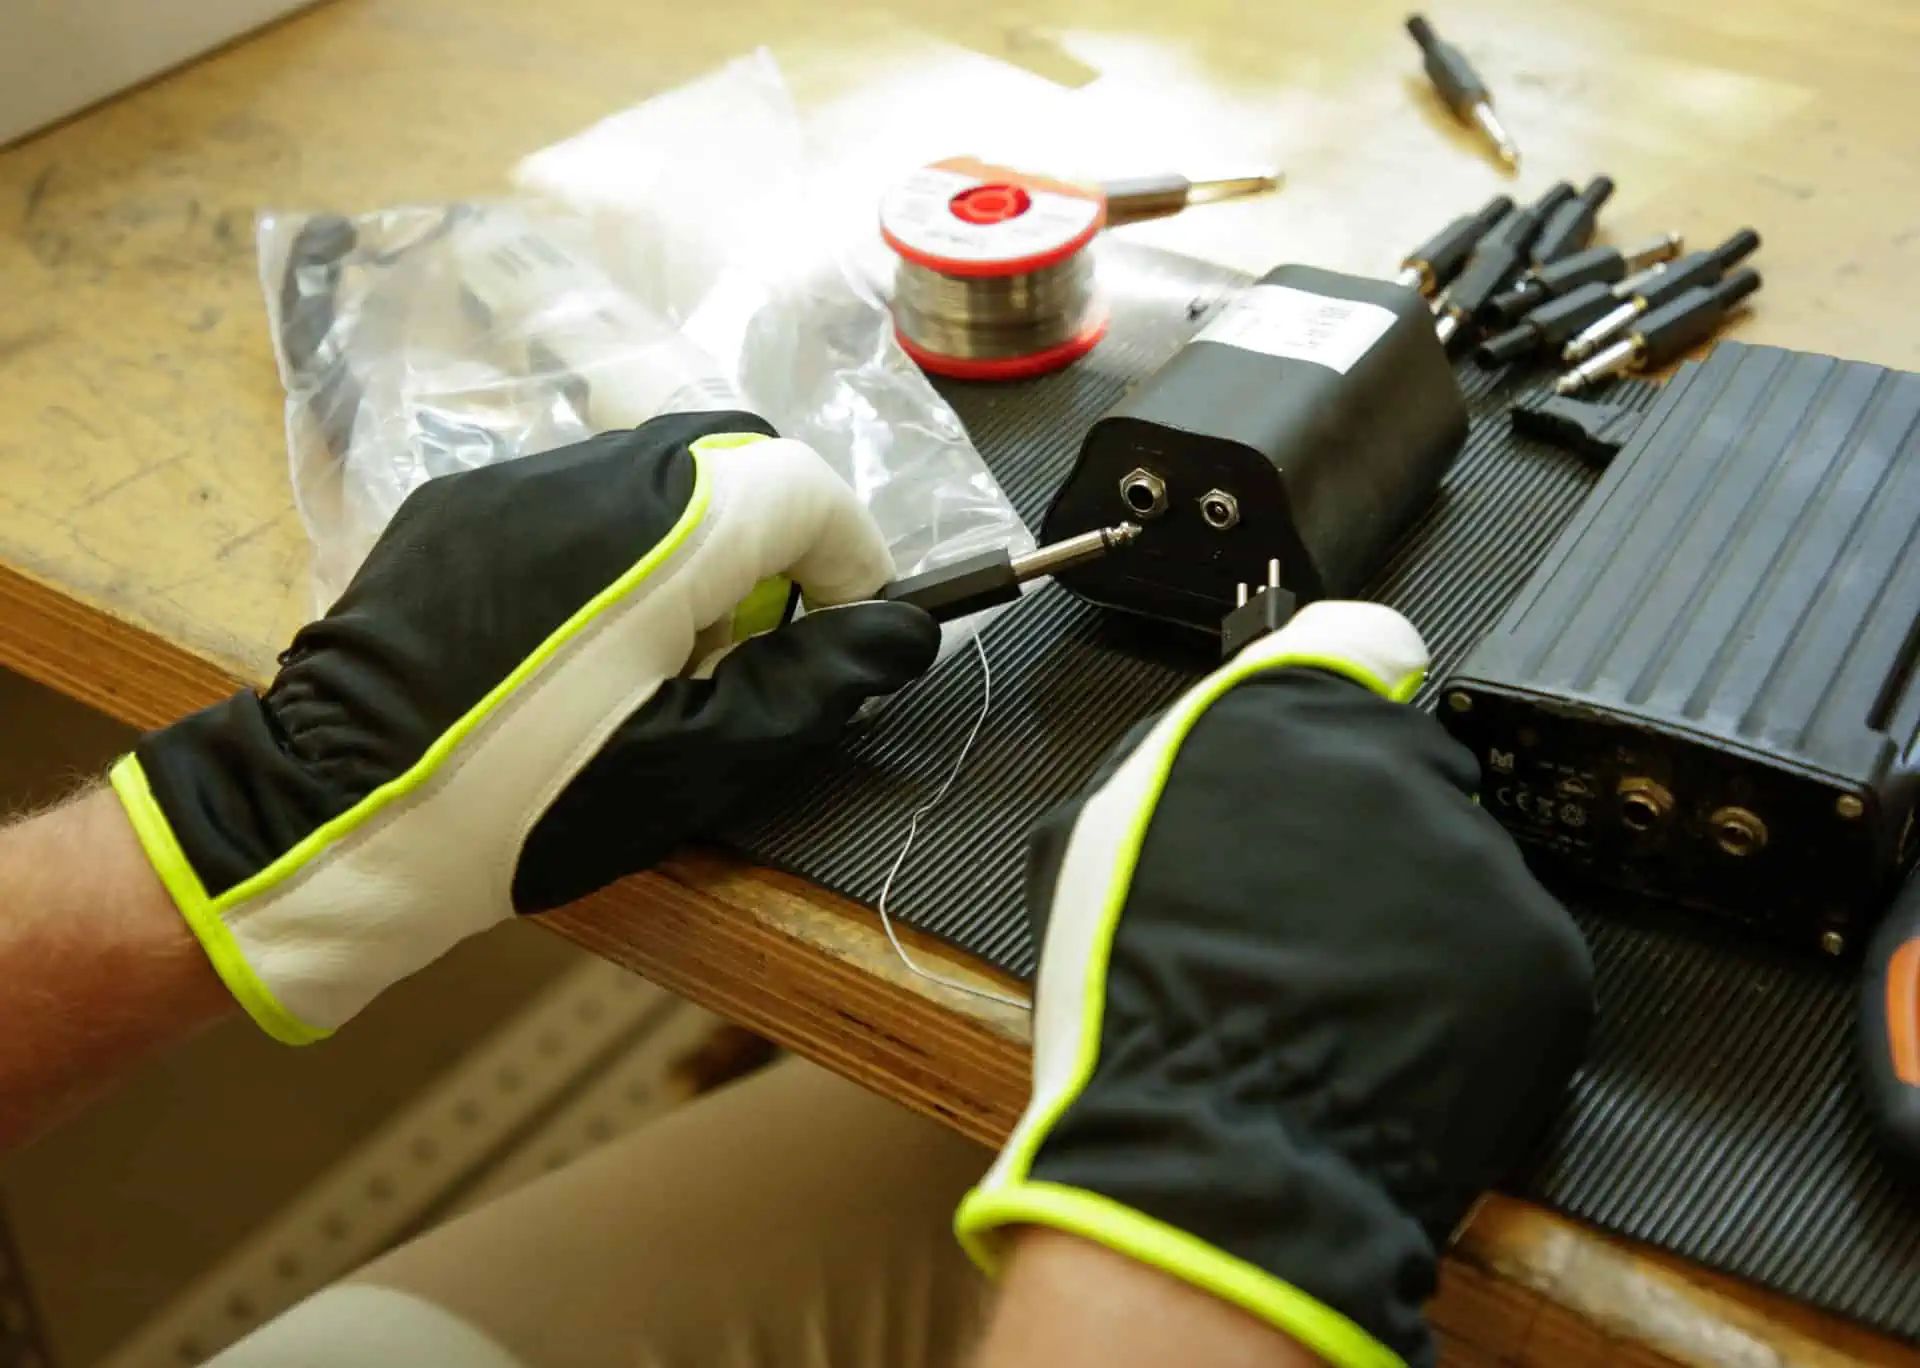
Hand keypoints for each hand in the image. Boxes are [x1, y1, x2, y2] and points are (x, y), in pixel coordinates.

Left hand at [111, 413, 937, 1044]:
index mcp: (659, 537)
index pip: (801, 487)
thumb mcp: (695, 764)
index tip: (851, 627)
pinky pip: (577, 491)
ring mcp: (511, 480)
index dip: (852, 554)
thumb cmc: (527, 809)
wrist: (335, 817)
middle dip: (778, 534)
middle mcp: (586, 475)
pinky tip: (582, 638)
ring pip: (656, 464)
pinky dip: (622, 543)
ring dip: (701, 537)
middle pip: (733, 454)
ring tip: (666, 649)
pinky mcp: (456, 502)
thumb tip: (904, 628)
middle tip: (761, 641)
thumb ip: (815, 682)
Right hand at [956, 603, 1592, 1367]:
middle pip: (1407, 769)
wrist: (1214, 1150)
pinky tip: (1395, 1041)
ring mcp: (1479, 856)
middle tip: (1307, 916)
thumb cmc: (1135, 1003)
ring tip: (1340, 1000)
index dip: (1344, 699)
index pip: (1359, 642)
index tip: (1335, 749)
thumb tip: (1232, 728)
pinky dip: (1467, 997)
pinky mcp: (1544, 954)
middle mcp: (1391, 762)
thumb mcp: (1094, 837)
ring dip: (1417, 917)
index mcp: (1275, 713)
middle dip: (1369, 827)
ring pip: (1457, 868)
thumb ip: (1181, 754)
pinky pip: (1508, 958)